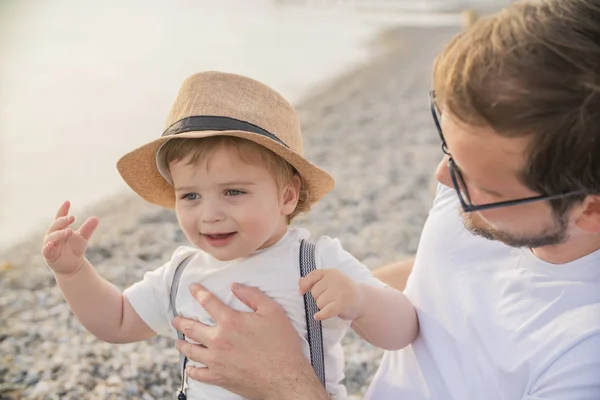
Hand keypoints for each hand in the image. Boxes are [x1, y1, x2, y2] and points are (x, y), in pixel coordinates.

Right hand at [41, 201, 98, 275]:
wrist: (73, 266)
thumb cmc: (75, 249)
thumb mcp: (83, 238)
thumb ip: (88, 228)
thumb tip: (96, 218)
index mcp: (60, 229)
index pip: (60, 217)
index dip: (63, 210)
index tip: (67, 202)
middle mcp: (53, 235)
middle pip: (55, 226)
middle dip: (63, 221)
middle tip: (72, 218)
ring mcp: (49, 244)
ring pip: (51, 237)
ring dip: (59, 233)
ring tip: (69, 231)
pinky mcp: (48, 255)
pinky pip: (46, 250)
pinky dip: (48, 247)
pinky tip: (51, 244)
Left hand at [172, 283, 327, 399]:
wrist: (284, 377)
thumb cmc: (282, 344)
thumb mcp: (273, 311)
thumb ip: (252, 295)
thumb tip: (235, 286)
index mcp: (230, 321)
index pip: (208, 302)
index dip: (198, 292)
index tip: (192, 287)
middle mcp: (218, 340)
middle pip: (191, 328)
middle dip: (181, 321)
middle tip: (175, 318)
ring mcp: (216, 361)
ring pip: (190, 350)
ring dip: (182, 344)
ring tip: (178, 341)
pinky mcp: (219, 377)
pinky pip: (197, 374)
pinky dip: (191, 370)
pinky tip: (190, 367)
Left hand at [299, 269, 363, 320]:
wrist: (362, 300)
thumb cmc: (341, 291)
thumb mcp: (329, 282)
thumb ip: (314, 281)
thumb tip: (299, 281)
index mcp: (331, 272)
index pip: (312, 276)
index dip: (305, 285)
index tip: (301, 293)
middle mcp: (336, 279)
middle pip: (314, 292)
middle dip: (319, 298)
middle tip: (330, 299)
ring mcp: (340, 291)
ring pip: (319, 303)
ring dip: (324, 307)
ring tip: (333, 304)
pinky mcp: (343, 303)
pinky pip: (326, 311)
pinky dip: (321, 315)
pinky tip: (317, 316)